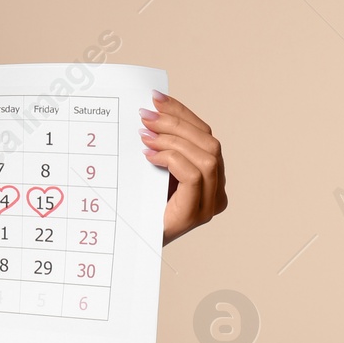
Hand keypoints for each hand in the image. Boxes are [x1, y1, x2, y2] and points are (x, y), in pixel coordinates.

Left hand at [139, 90, 226, 244]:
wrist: (126, 244)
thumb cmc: (137, 206)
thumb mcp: (150, 170)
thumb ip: (159, 148)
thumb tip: (149, 113)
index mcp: (211, 178)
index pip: (204, 136)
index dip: (182, 113)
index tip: (157, 98)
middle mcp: (217, 191)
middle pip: (209, 142)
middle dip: (176, 123)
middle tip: (145, 116)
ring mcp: (209, 204)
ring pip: (207, 156)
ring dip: (173, 139)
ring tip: (144, 134)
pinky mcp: (195, 214)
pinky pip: (194, 176)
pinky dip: (172, 159)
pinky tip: (149, 155)